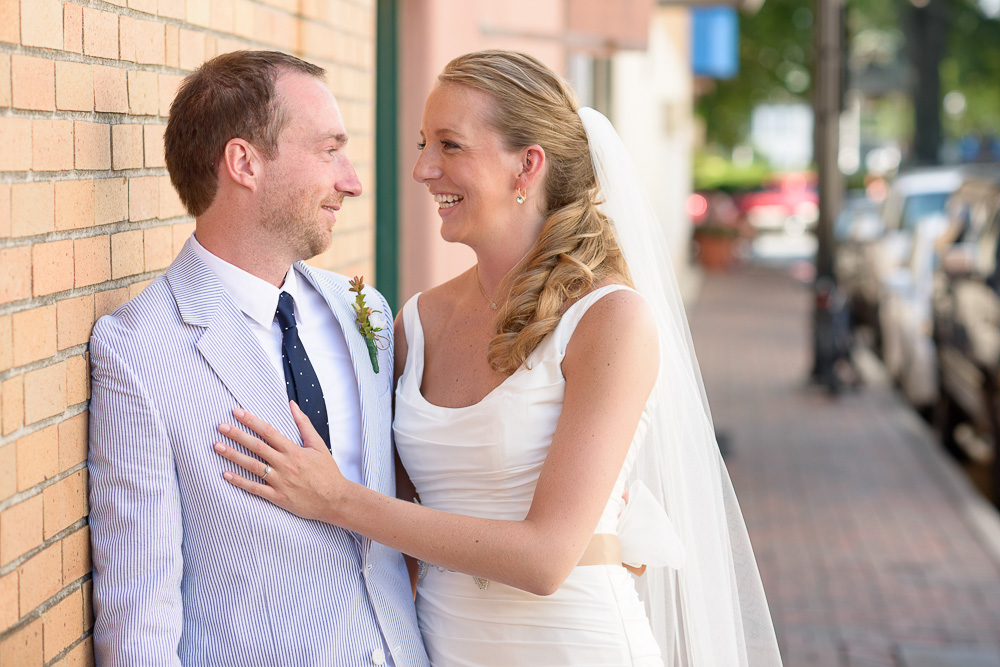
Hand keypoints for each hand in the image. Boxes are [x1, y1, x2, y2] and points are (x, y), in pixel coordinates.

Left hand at [214, 402, 344, 521]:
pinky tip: (226, 474)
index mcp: (294, 450)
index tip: (237, 413)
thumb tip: (292, 405)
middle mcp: (285, 464)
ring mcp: (280, 481)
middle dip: (237, 435)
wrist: (335, 499)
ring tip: (217, 447)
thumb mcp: (318, 445)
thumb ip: (304, 424)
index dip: (252, 421)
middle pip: (257, 446)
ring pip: (252, 466)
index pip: (268, 432)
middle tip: (221, 426)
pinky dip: (240, 481)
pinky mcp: (278, 497)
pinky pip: (255, 488)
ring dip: (233, 456)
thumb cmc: (328, 472)